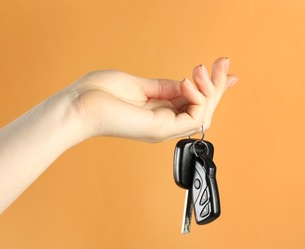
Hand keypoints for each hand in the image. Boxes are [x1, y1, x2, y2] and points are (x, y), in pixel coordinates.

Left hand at [67, 57, 237, 141]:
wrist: (78, 105)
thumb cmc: (100, 94)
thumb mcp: (140, 85)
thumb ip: (166, 87)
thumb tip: (187, 82)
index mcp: (159, 112)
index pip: (194, 102)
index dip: (212, 88)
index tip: (225, 70)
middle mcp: (164, 122)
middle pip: (203, 108)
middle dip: (216, 84)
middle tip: (222, 63)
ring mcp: (163, 128)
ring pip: (203, 113)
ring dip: (210, 90)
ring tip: (200, 70)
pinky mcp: (160, 129)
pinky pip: (193, 117)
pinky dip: (197, 98)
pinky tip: (187, 82)